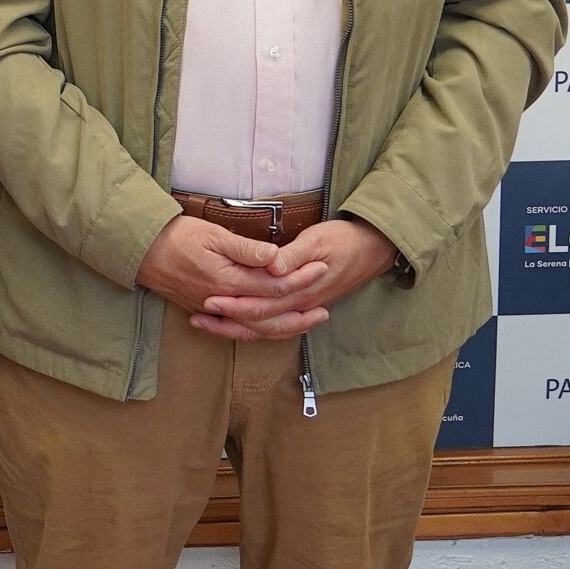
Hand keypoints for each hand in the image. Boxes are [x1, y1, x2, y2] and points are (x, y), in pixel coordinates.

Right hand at [134, 214, 327, 323]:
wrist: (141, 251)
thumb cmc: (176, 237)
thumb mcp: (212, 234)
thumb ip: (245, 249)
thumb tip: (276, 258)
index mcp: (228, 282)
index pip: (274, 286)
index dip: (300, 278)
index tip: (321, 268)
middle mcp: (223, 302)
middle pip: (269, 314)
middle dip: (299, 310)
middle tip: (325, 306)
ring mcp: (214, 310)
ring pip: (255, 328)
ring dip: (283, 327)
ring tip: (306, 323)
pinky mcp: (206, 311)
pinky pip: (238, 329)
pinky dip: (258, 331)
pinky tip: (272, 330)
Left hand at [188, 217, 398, 342]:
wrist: (372, 249)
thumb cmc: (343, 240)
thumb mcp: (318, 240)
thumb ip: (294, 255)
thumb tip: (272, 267)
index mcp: (301, 290)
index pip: (262, 306)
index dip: (234, 306)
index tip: (209, 301)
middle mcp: (300, 305)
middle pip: (259, 323)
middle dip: (227, 322)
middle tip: (198, 317)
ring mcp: (302, 308)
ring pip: (265, 328)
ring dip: (236, 328)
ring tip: (208, 324)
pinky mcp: (303, 305)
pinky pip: (275, 325)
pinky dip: (254, 327)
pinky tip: (237, 324)